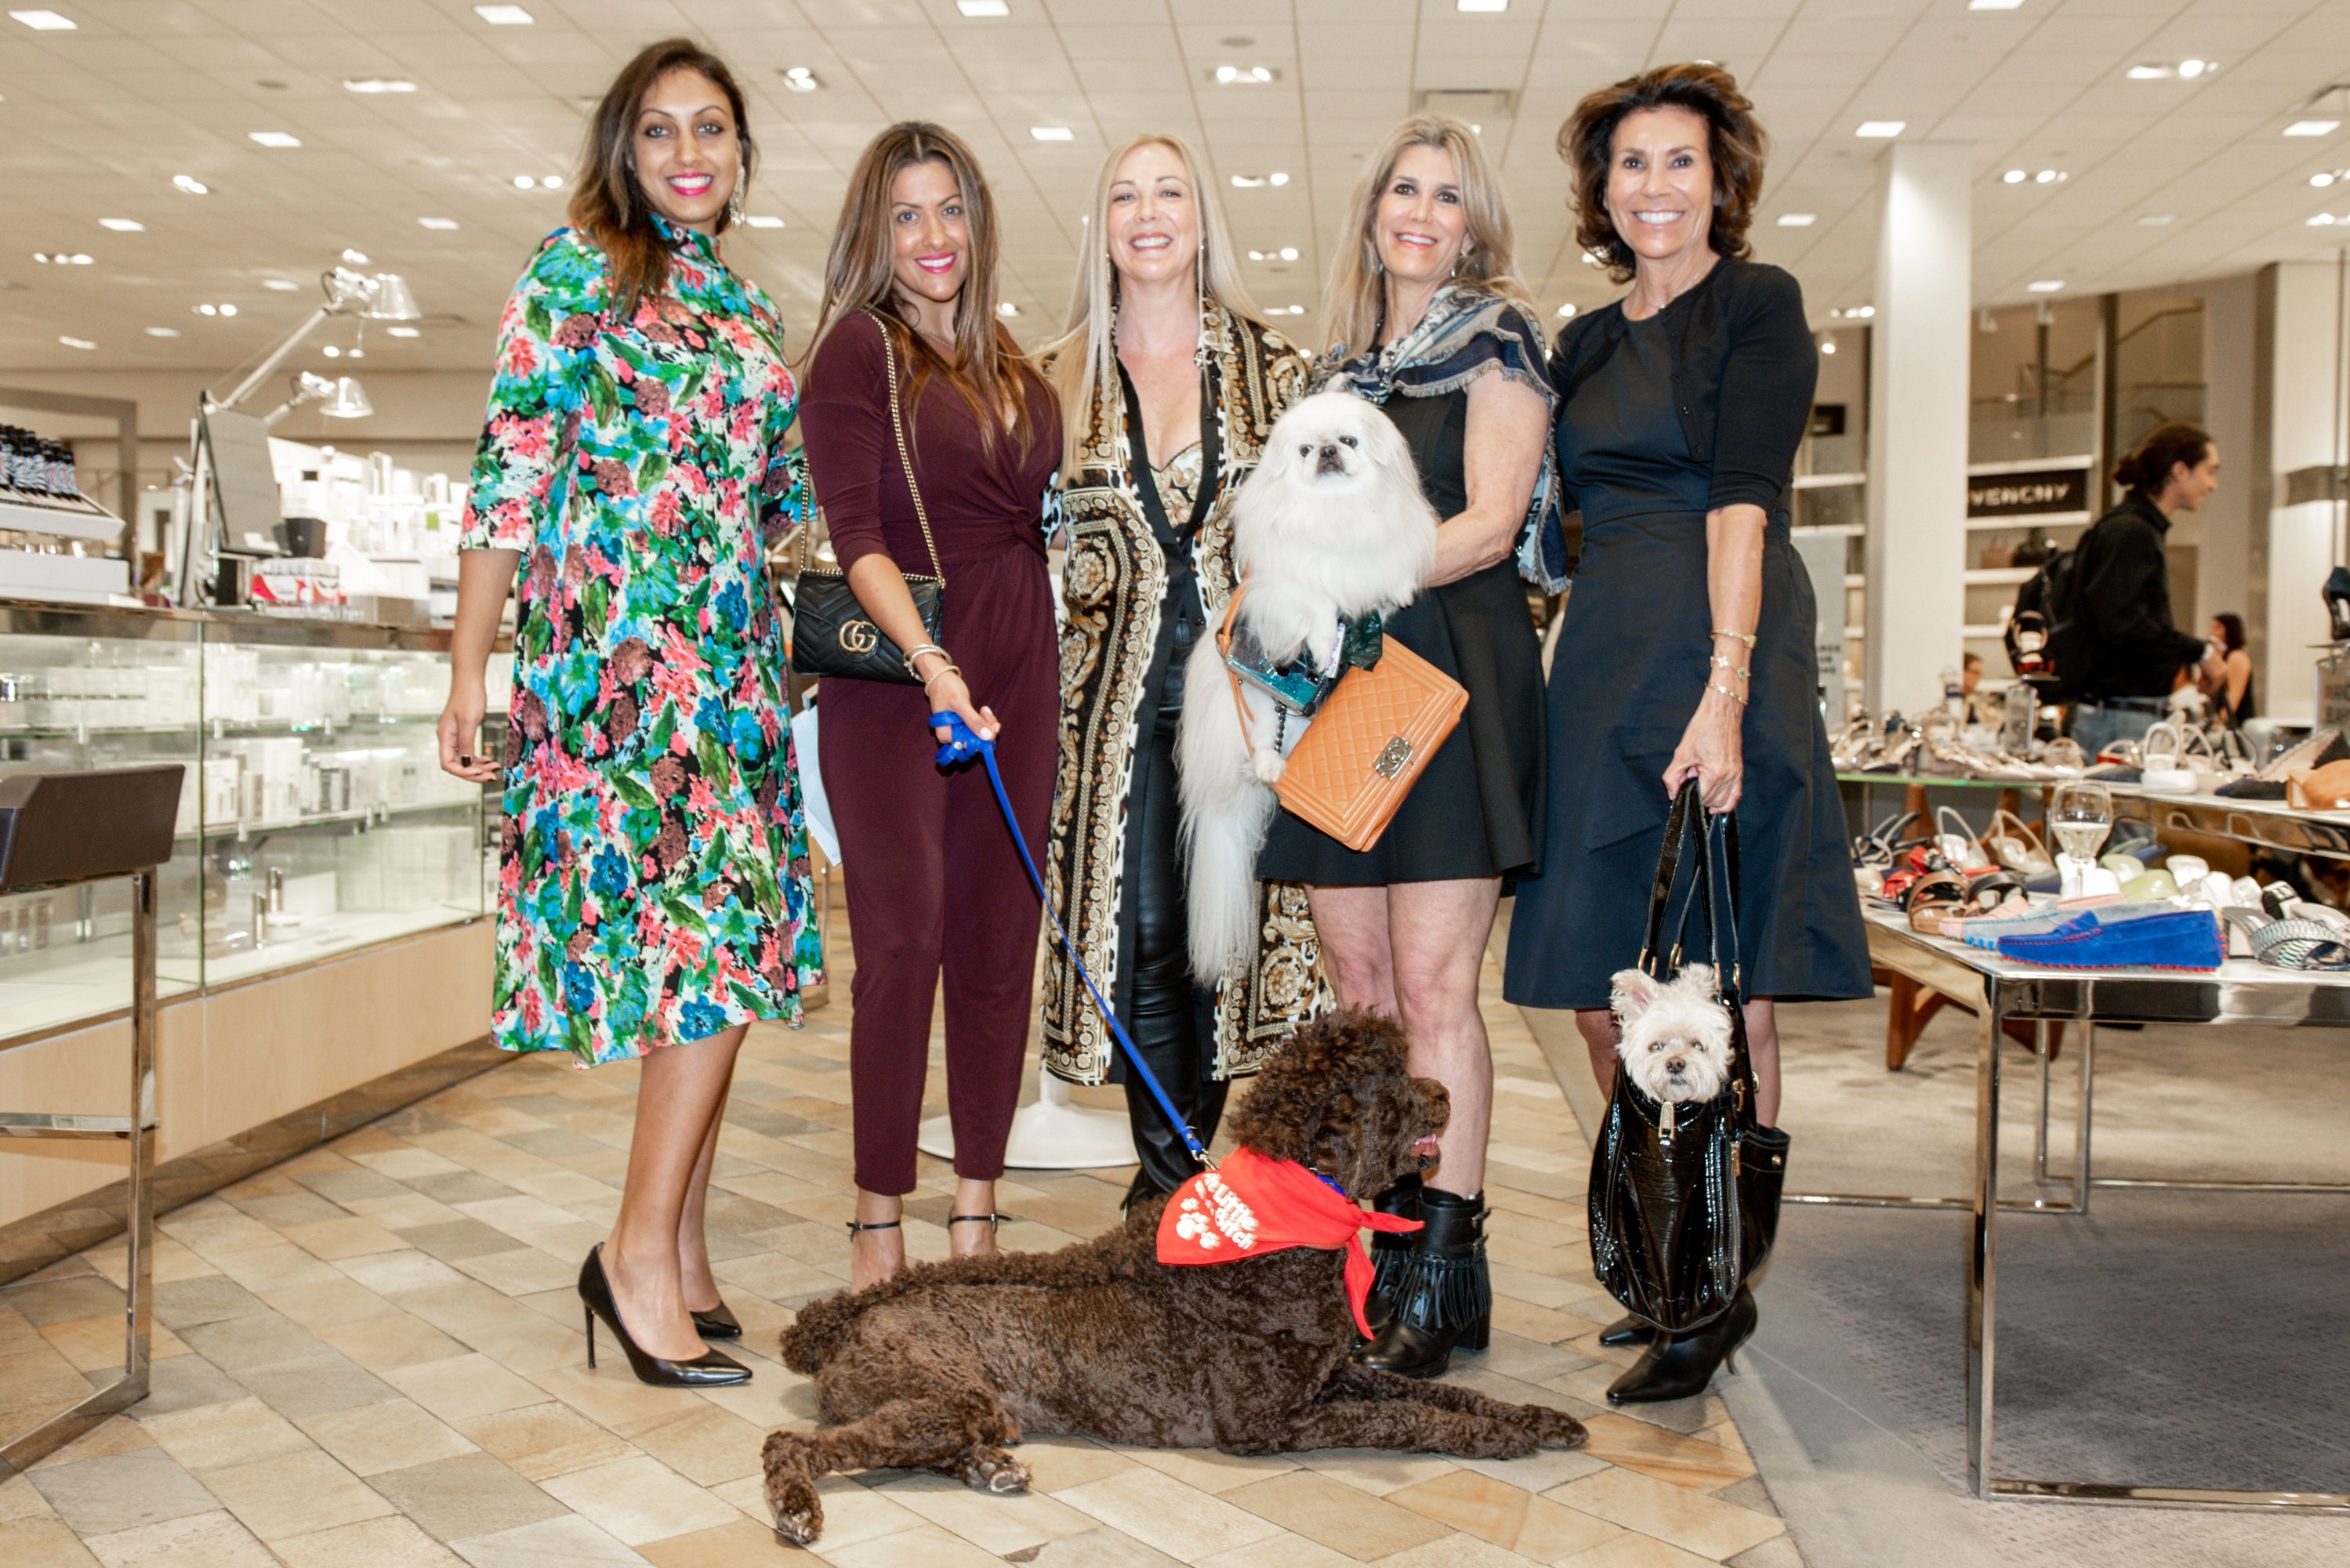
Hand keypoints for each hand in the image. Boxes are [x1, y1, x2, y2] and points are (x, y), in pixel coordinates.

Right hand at [437, 677, 498, 783]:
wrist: (470, 680)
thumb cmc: (468, 696)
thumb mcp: (469, 720)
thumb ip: (466, 742)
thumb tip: (465, 763)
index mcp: (445, 737)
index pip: (448, 764)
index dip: (463, 772)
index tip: (480, 772)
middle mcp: (447, 739)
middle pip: (457, 765)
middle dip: (473, 773)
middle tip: (492, 777)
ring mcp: (454, 737)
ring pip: (464, 760)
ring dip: (478, 767)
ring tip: (494, 769)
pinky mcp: (463, 733)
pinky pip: (468, 752)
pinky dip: (478, 759)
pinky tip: (489, 760)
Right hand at [922, 666, 998, 744]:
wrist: (942, 678)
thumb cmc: (946, 688)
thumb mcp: (960, 703)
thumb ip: (973, 720)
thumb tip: (987, 737)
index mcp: (945, 735)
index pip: (970, 746)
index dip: (984, 738)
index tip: (993, 724)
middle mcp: (950, 738)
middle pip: (976, 743)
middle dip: (987, 730)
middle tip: (988, 712)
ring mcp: (958, 732)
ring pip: (979, 737)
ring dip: (987, 724)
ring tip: (985, 709)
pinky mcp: (964, 726)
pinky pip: (978, 730)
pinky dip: (984, 722)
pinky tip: (983, 710)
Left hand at [1663, 688, 1743, 813]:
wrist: (1721, 712)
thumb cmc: (1703, 728)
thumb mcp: (1681, 753)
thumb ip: (1672, 777)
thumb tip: (1672, 795)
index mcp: (1714, 773)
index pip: (1700, 798)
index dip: (1688, 793)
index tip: (1684, 783)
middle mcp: (1728, 776)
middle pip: (1711, 801)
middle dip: (1698, 794)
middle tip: (1692, 777)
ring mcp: (1737, 775)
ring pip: (1723, 802)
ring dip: (1710, 798)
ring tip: (1702, 782)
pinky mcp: (1740, 772)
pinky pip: (1736, 796)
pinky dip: (1727, 803)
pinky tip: (1716, 805)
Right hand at [2196, 650, 2225, 696]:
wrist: (2201, 651)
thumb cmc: (2202, 657)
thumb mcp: (2207, 667)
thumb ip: (2208, 675)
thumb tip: (2203, 684)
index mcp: (2225, 668)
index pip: (2218, 680)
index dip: (2210, 685)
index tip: (2203, 688)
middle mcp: (2225, 672)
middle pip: (2217, 684)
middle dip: (2207, 688)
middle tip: (2199, 691)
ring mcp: (2221, 674)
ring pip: (2213, 686)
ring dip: (2205, 690)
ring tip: (2197, 691)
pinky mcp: (2216, 677)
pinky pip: (2210, 686)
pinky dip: (2203, 688)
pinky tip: (2197, 689)